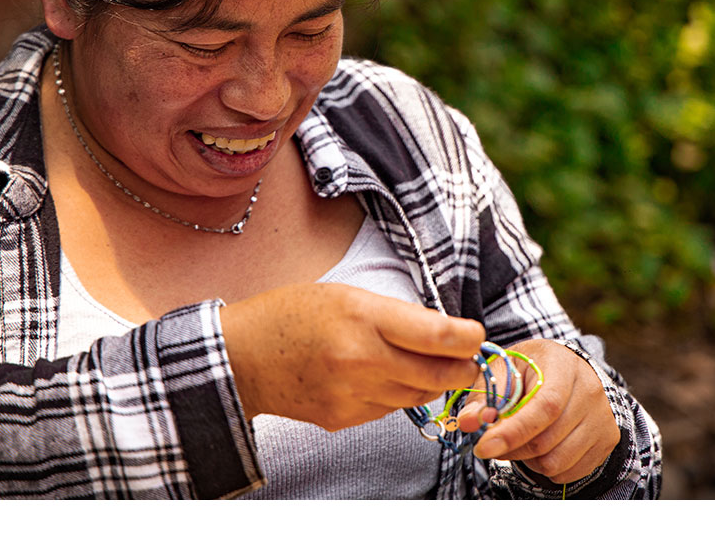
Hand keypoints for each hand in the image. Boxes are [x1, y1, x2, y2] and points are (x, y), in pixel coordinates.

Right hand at [220, 283, 483, 430]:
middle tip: (467, 360)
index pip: (439, 335)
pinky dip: (396, 395)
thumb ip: (395, 315)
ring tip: (423, 365)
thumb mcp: (346, 295)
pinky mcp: (343, 419)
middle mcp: (360, 359)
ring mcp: (351, 394)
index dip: (468, 338)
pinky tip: (381, 378)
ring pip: (418, 396)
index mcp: (362, 317)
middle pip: (439, 374)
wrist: (239, 358)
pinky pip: (389, 410)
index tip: (474, 335)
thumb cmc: (291, 315)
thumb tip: (444, 333)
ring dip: (431, 383)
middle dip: (462, 368)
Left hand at [457, 339, 619, 483]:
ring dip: (529, 459)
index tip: (483, 447)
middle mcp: (590, 390)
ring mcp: (603, 416)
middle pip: (547, 439)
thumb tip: (468, 422)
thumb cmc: (529, 372)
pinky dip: (547, 467)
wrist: (566, 371)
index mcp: (562, 365)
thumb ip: (483, 397)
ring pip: (557, 461)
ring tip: (522, 439)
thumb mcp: (502, 373)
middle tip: (495, 441)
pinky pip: (570, 472)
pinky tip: (542, 446)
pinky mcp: (608, 439)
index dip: (513, 431)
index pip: (545, 406)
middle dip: (512, 448)